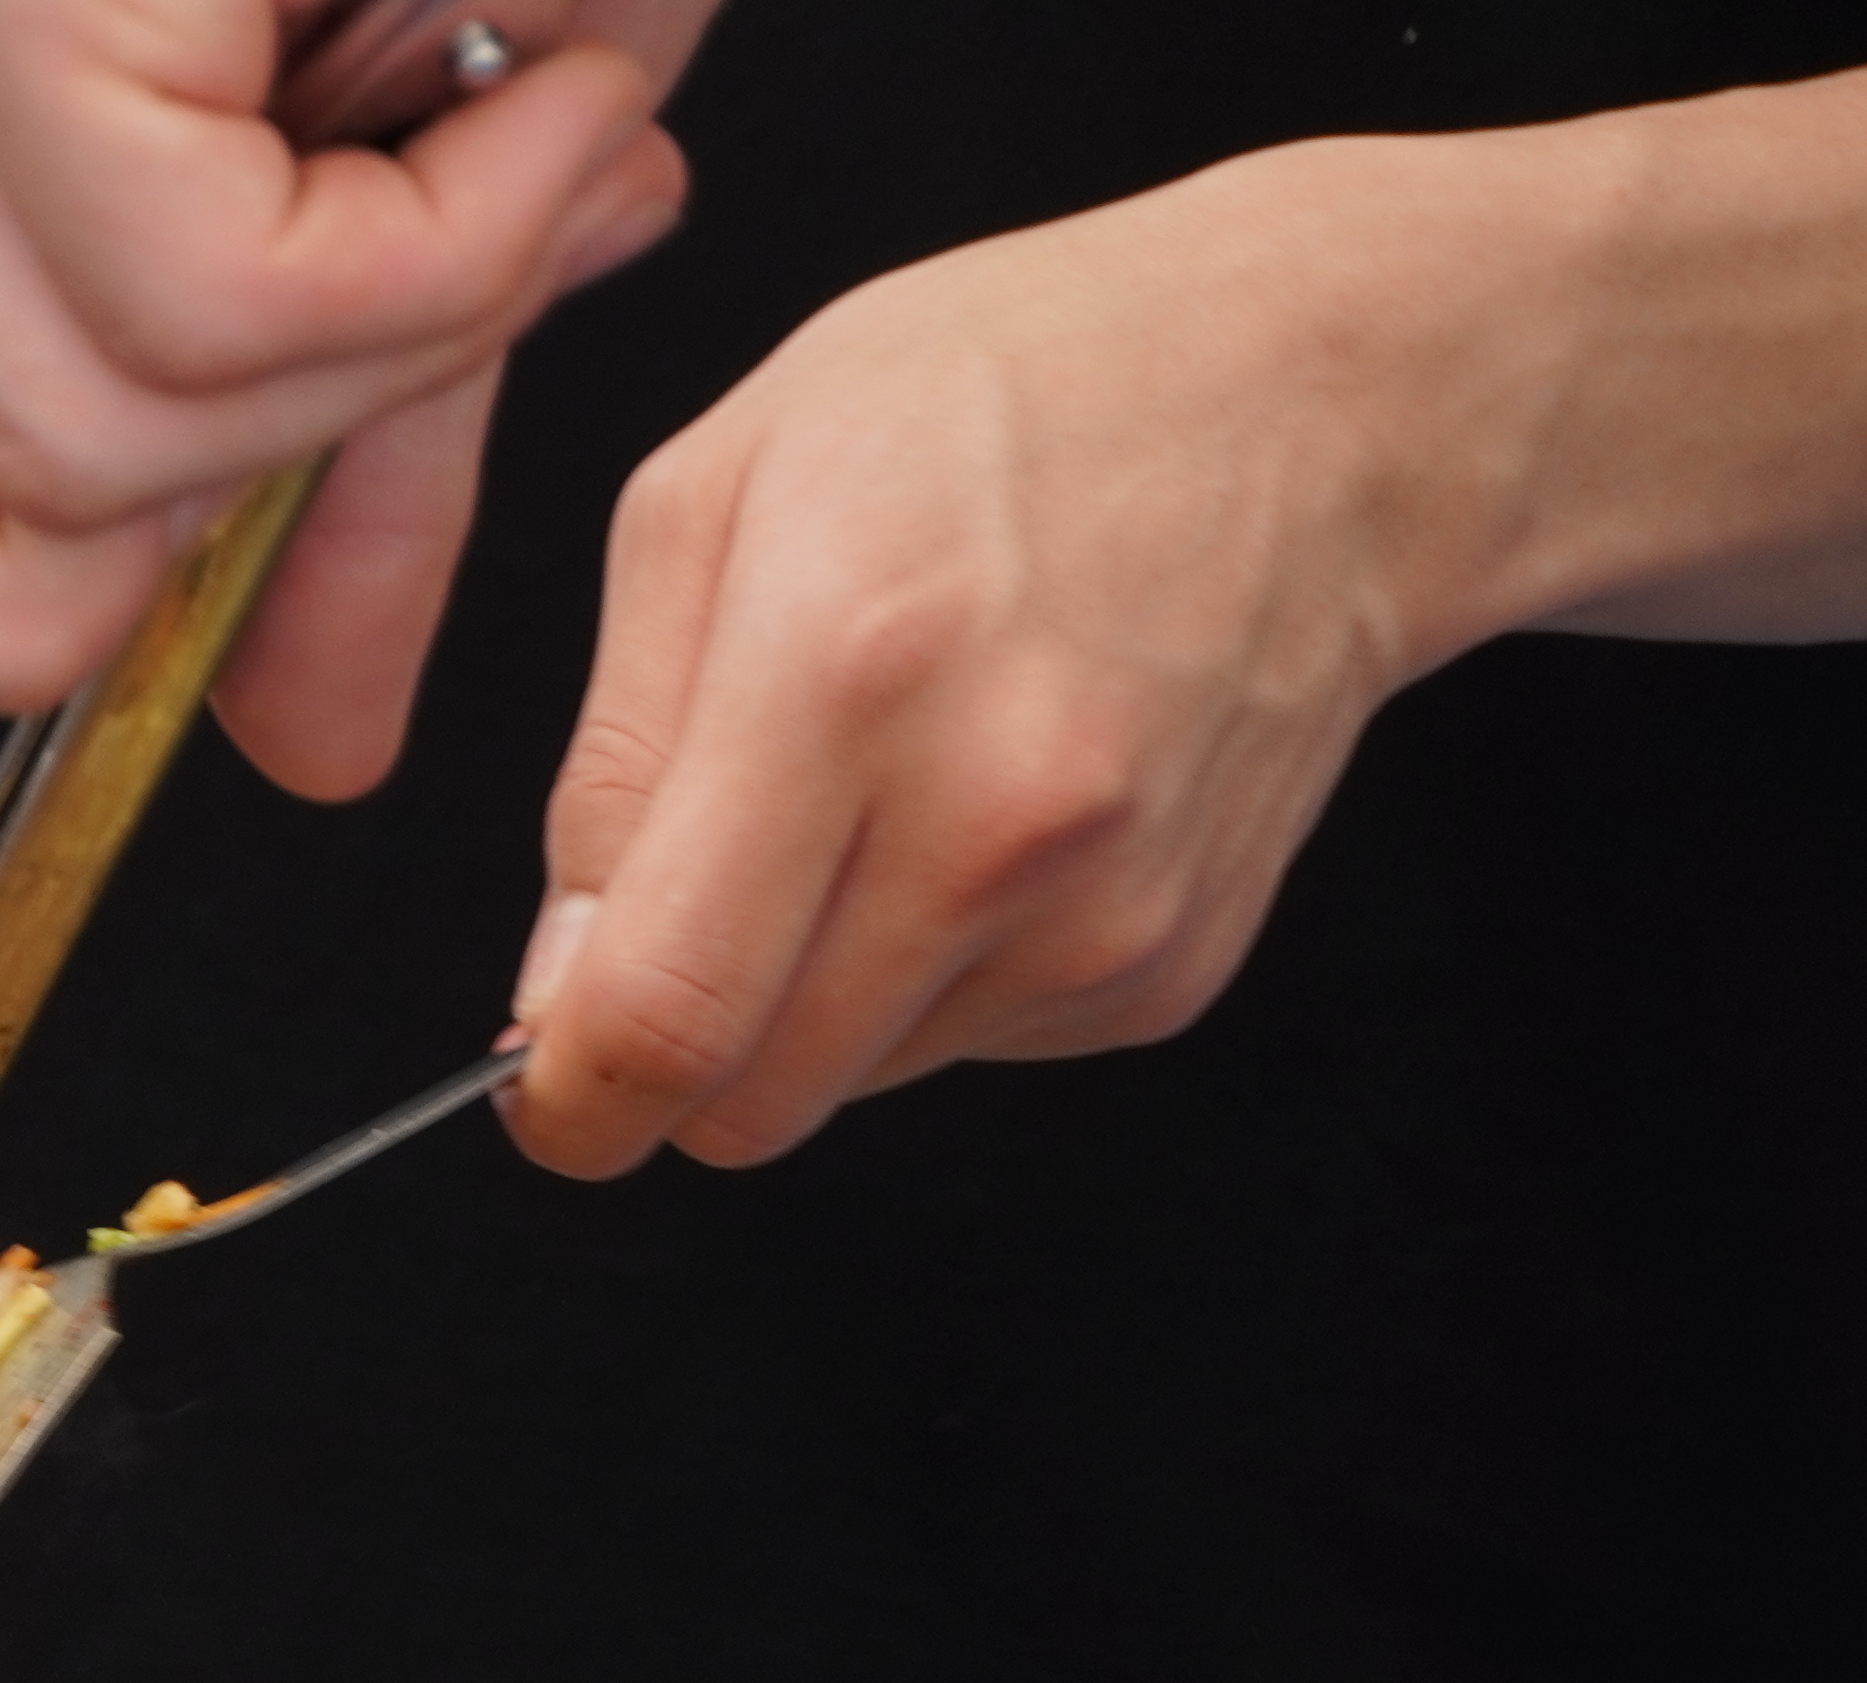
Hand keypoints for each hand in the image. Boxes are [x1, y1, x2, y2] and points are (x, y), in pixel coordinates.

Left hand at [0, 0, 693, 1039]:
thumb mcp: (413, 177)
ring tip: (510, 105)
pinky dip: (438, 251)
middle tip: (288, 411)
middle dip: (9, 604)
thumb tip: (318, 749)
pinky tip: (540, 58)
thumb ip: (336, 462)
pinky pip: (192, 316)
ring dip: (365, 356)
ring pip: (43, 450)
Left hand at [512, 27, 1866, 1174]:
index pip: (665, 1015)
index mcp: (846, 674)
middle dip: (677, 1054)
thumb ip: (610, 766)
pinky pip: (966, 1044)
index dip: (567, 1097)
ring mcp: (1102, 907)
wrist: (1322, 400)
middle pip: (749, 1099)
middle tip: (687, 921)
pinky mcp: (1169, 963)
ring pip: (849, 1082)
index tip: (544, 1085)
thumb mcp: (715, 497)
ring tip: (876, 800)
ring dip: (810, 996)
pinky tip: (984, 812)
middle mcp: (994, 814)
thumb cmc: (1002, 401)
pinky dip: (930, 969)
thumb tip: (560, 989)